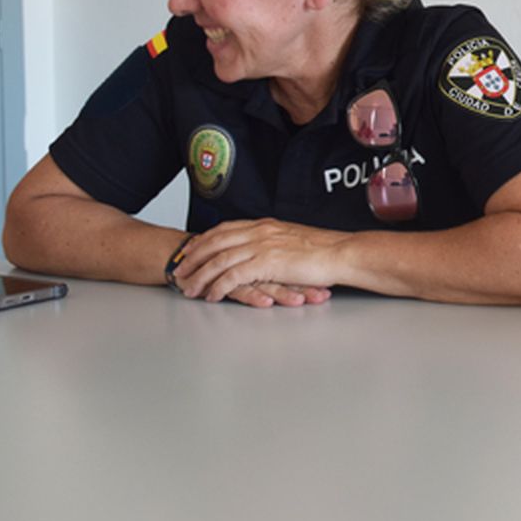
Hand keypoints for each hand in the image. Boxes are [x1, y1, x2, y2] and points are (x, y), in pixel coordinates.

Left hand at [171, 219, 349, 304]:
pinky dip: (218, 286)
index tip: (191, 249)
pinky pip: (233, 275)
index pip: (225, 229)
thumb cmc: (325, 250)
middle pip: (215, 242)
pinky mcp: (267, 263)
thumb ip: (274, 243)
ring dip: (200, 275)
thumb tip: (265, 252)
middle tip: (179, 270)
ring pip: (219, 260)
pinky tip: (212, 295)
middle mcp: (260, 232)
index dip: (204, 240)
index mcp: (265, 225)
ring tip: (189, 288)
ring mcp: (262, 246)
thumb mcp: (293, 240)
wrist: (341, 253)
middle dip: (193, 257)